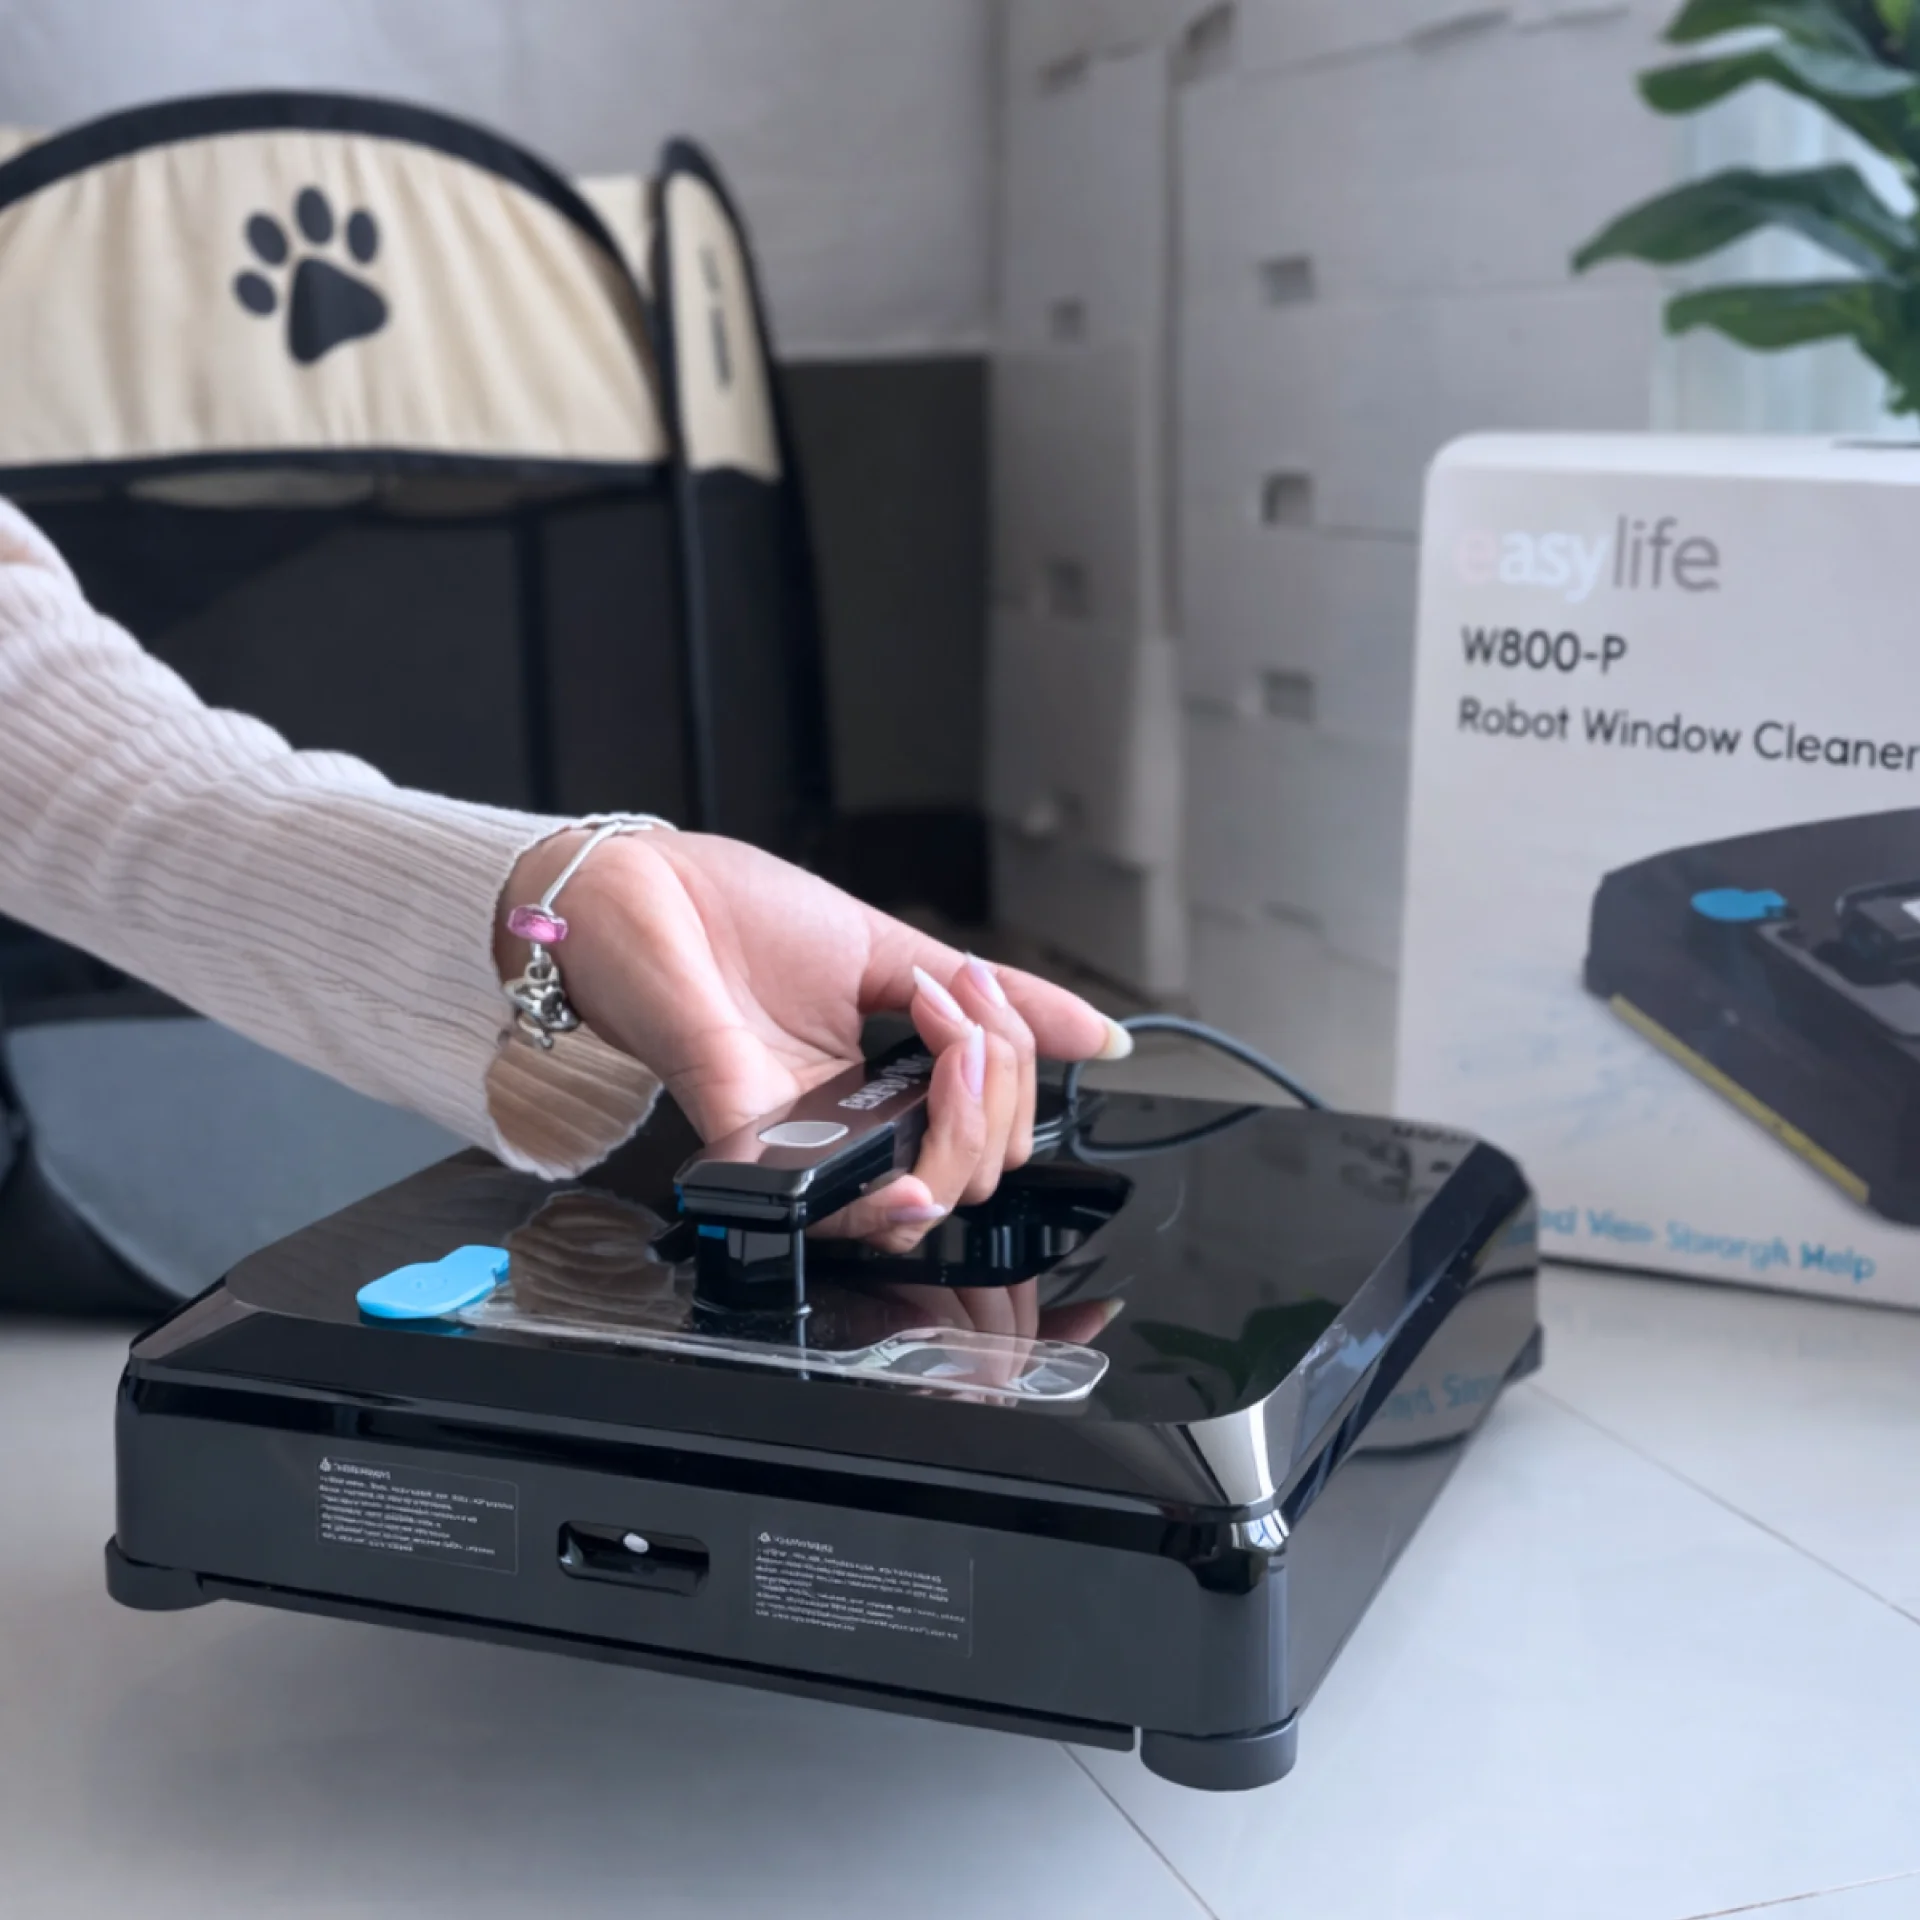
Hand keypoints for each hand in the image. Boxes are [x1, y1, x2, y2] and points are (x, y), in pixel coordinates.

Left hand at [496, 829, 1129, 1248]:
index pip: (989, 1125)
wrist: (635, 889)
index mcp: (886, 1082)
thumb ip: (994, 1001)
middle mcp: (849, 1122)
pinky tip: (932, 1109)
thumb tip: (1099, 1037)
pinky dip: (899, 1186)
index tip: (973, 988)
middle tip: (959, 1005)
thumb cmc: (738, 914)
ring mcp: (803, 1136)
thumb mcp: (893, 947)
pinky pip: (836, 1201)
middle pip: (975, 1167)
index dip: (1017, 1069)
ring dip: (970, 1119)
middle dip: (1006, 1089)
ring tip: (946, 1028)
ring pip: (925, 1198)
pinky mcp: (750, 1134)